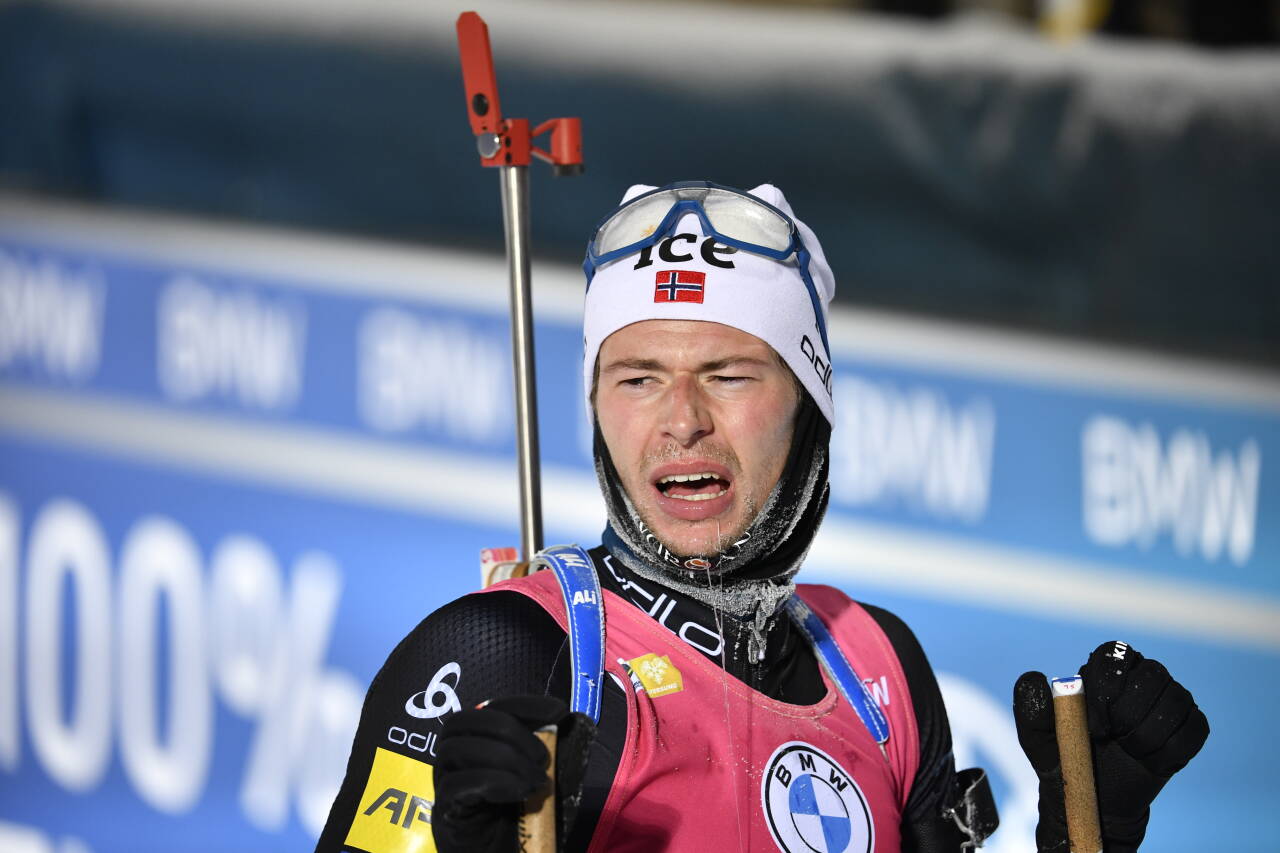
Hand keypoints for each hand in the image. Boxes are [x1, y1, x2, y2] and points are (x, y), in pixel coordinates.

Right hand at [432, 695, 594, 852]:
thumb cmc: (519, 819)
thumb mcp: (538, 778)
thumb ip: (546, 753)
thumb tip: (569, 722)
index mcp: (475, 744)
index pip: (488, 707)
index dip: (521, 703)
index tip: (557, 710)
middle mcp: (453, 759)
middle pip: (464, 720)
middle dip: (509, 729)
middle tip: (541, 757)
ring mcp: (444, 784)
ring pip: (456, 748)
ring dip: (504, 757)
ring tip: (535, 782)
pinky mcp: (445, 812)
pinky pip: (456, 785)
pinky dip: (493, 781)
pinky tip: (520, 792)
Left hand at [1013, 641, 1208, 851]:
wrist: (1096, 799)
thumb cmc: (1065, 760)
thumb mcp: (1037, 738)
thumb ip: (1031, 707)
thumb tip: (1037, 677)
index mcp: (1102, 671)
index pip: (1114, 654)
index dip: (1108, 686)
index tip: (1096, 722)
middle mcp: (1139, 677)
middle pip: (1152, 674)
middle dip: (1130, 713)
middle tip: (1111, 740)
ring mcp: (1169, 700)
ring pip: (1177, 701)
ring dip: (1149, 736)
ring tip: (1128, 751)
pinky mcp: (1190, 726)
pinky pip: (1195, 728)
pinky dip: (1171, 751)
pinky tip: (1150, 761)